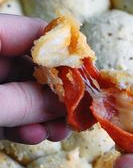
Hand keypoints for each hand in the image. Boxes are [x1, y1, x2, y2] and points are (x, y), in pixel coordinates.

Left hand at [0, 14, 69, 143]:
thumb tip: (64, 104)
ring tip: (59, 131)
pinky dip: (23, 126)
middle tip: (78, 110)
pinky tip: (34, 136)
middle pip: (33, 67)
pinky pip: (8, 113)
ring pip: (23, 93)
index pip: (31, 31)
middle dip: (57, 92)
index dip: (62, 48)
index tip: (87, 72)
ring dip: (44, 114)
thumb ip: (22, 101)